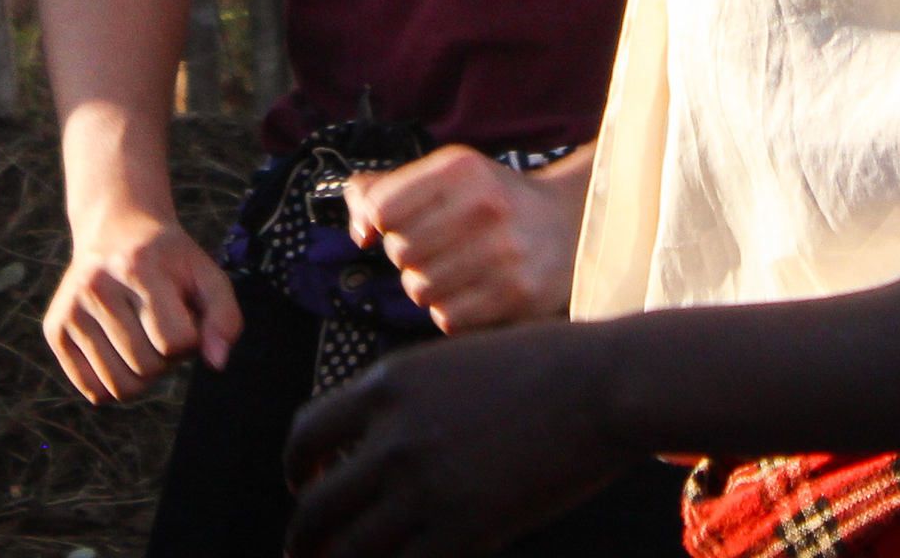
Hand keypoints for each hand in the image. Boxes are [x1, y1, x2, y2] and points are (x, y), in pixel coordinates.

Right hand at [43, 202, 242, 404]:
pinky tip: (120, 350)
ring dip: (143, 374)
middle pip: (147, 367)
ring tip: (143, 339)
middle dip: (167, 358)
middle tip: (162, 327)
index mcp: (137, 267)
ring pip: (121, 386)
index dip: (191, 339)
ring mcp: (70, 309)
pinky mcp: (55, 330)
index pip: (175, 341)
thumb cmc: (168, 261)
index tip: (184, 316)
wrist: (115, 231)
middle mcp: (96, 287)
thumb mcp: (206, 275)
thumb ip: (225, 317)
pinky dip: (115, 383)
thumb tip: (217, 363)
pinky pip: (94, 391)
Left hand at [286, 324, 623, 557]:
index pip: (307, 434)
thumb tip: (381, 440)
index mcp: (387, 384)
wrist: (601, 387)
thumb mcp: (455, 361)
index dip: (298, 468)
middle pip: (317, 504)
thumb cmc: (545, 367)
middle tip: (306, 551)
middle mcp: (391, 436)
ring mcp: (423, 487)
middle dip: (305, 537)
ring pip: (349, 549)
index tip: (304, 485)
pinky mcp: (460, 530)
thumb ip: (412, 398)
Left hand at [343, 147, 580, 333]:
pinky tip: (472, 290)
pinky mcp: (517, 294)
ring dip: (428, 285)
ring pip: (419, 289)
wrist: (572, 222)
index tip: (398, 224)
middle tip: (436, 248)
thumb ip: (387, 190)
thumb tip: (358, 230)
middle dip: (409, 255)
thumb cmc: (495, 199)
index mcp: (461, 169)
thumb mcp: (447, 176)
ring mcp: (504, 252)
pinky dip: (451, 309)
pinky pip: (447, 317)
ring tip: (455, 270)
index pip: (382, 208)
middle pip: (399, 252)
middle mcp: (484, 206)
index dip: (381, 223)